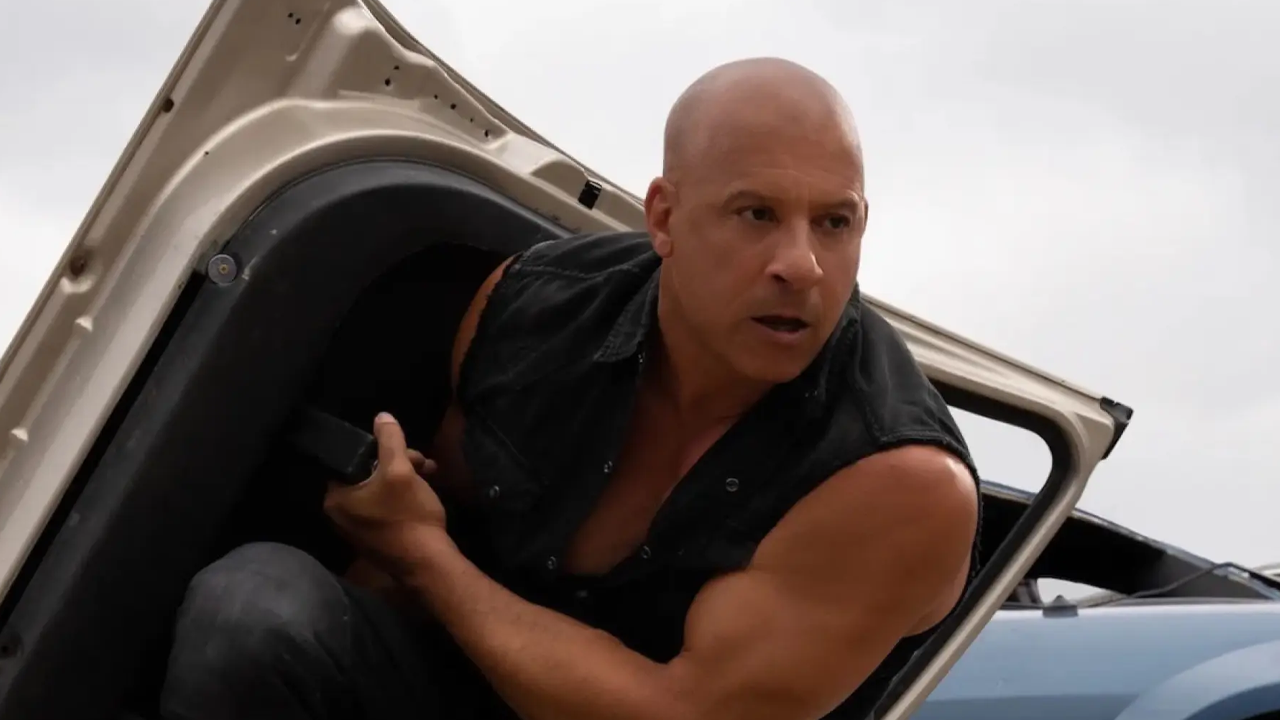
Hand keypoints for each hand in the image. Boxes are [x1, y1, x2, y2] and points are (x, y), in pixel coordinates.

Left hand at [324, 412, 449, 578]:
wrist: (428, 564)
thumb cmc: (409, 515)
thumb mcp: (401, 471)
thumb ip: (389, 440)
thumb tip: (381, 416)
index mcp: (335, 498)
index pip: (350, 460)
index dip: (378, 449)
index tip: (402, 447)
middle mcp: (339, 515)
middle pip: (367, 475)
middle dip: (398, 463)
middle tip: (423, 462)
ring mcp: (356, 530)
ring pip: (379, 490)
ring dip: (404, 477)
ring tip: (430, 474)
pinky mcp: (375, 539)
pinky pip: (384, 508)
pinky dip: (401, 498)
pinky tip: (423, 494)